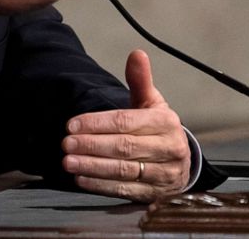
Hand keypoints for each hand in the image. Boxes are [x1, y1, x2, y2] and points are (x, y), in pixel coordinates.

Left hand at [61, 50, 190, 201]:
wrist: (182, 161)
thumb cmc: (158, 128)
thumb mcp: (152, 102)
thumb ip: (140, 80)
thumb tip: (137, 54)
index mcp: (166, 122)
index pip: (126, 121)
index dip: (97, 123)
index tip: (72, 124)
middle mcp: (169, 148)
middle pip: (124, 147)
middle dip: (91, 145)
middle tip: (66, 143)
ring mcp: (164, 174)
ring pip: (124, 170)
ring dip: (92, 167)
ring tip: (69, 162)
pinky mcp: (156, 194)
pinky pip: (126, 190)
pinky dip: (101, 186)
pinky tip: (81, 179)